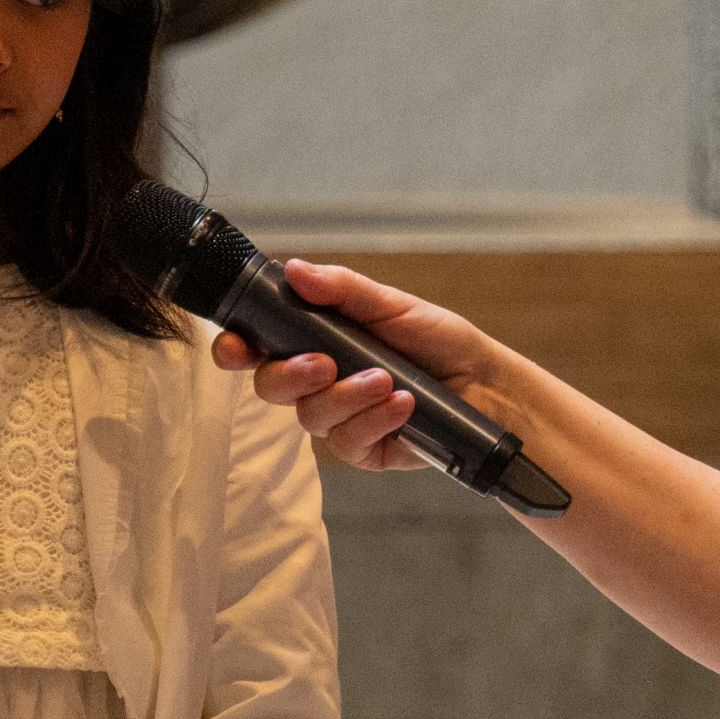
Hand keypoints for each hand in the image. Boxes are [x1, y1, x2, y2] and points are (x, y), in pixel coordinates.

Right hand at [208, 260, 508, 473]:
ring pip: (309, 416)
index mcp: (314, 340)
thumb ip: (341, 290)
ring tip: (387, 381)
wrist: (484, 383)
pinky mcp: (363, 449)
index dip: (235, 348)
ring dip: (347, 397)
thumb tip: (294, 269)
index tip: (237, 347)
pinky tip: (402, 405)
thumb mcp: (391, 304)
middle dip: (291, 375)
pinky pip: (347, 441)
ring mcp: (338, 418)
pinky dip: (375, 419)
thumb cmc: (437, 340)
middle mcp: (318, 381)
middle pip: (269, 386)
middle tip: (325, 363)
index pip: (256, 347)